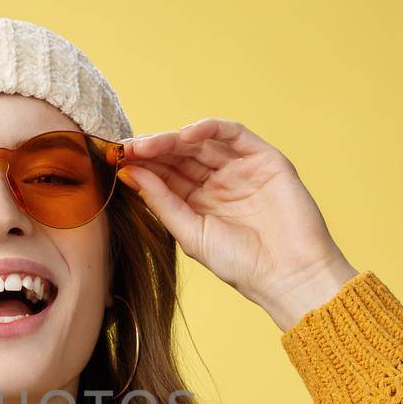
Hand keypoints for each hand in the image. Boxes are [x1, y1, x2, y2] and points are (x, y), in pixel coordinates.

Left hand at [117, 118, 358, 331]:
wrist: (288, 275)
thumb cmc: (240, 264)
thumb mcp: (190, 232)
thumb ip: (161, 201)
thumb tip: (128, 172)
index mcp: (198, 201)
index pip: (165, 174)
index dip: (141, 166)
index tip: (114, 161)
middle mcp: (218, 182)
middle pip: (179, 155)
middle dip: (152, 150)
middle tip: (126, 149)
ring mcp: (241, 168)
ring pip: (201, 142)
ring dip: (172, 139)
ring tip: (148, 145)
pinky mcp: (264, 158)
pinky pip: (234, 134)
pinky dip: (209, 129)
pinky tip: (185, 136)